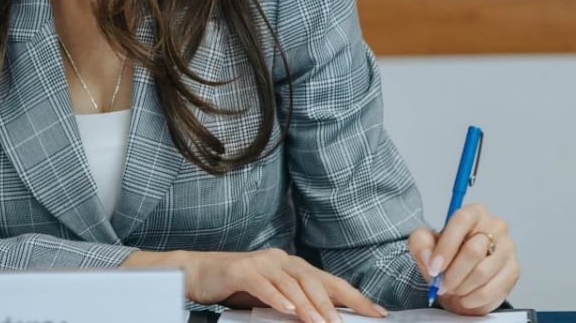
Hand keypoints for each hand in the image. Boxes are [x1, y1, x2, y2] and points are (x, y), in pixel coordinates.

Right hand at [128, 248, 386, 322]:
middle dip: (335, 303)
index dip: (355, 296)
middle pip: (314, 279)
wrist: (198, 273)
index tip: (378, 313)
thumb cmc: (237, 287)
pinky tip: (289, 310)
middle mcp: (280, 259)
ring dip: (309, 305)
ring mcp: (261, 262)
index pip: (329, 281)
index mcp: (292, 265)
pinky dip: (277, 297)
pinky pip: (263, 284)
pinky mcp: (241, 270)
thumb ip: (296, 302)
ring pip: (292, 283)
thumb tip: (326, 317)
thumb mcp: (272, 295)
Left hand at [407, 203, 519, 314]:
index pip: (462, 221)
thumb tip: (429, 257)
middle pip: (474, 250)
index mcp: (473, 213)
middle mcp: (495, 226)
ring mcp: (508, 248)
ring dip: (462, 287)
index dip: (446, 246)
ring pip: (483, 272)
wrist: (460, 277)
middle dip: (453, 273)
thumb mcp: (424, 245)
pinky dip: (474, 298)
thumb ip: (421, 244)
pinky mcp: (513, 270)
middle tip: (442, 284)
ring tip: (453, 289)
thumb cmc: (445, 257)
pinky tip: (466, 297)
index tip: (434, 267)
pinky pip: (493, 289)